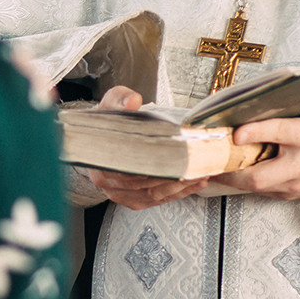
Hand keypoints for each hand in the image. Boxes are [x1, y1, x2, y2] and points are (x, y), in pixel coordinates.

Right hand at [69, 86, 208, 210]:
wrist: (105, 136)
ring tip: (201, 172)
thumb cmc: (109, 121)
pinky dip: (180, 192)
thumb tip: (132, 101)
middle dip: (174, 174)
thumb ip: (120, 99)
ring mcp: (121, 193)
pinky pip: (159, 199)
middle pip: (145, 183)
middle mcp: (106, 181)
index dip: (155, 163)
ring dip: (182, 185)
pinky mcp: (134, 199)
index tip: (176, 156)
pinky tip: (195, 182)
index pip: (129, 167)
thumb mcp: (111, 102)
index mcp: (99, 160)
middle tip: (196, 164)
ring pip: (156, 193)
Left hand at [214, 107, 299, 201]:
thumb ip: (281, 111)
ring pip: (260, 187)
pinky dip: (252, 182)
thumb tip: (245, 107)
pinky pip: (268, 191)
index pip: (279, 132)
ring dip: (237, 178)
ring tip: (220, 167)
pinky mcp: (299, 194)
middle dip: (231, 172)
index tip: (235, 133)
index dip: (254, 132)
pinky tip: (241, 173)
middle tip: (212, 164)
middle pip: (260, 175)